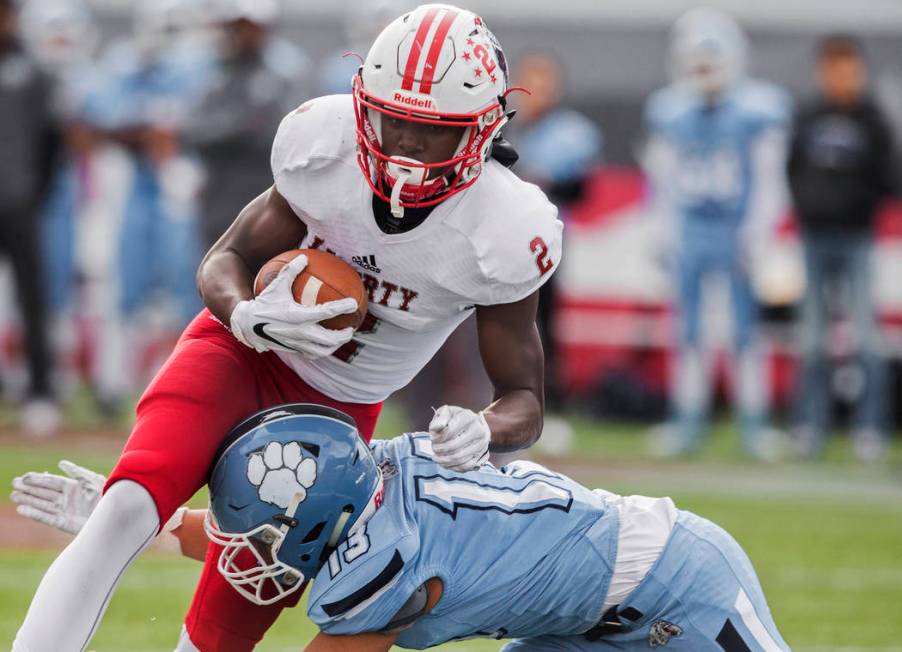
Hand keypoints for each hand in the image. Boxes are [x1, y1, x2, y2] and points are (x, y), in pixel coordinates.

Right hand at [10, 460, 105, 534]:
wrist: (117, 515)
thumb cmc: (108, 495)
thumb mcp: (93, 480)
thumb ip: (77, 472)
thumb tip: (59, 464)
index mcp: (74, 487)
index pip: (52, 481)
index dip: (38, 479)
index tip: (24, 476)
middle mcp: (67, 498)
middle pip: (44, 492)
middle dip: (29, 488)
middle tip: (13, 484)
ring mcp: (65, 510)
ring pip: (43, 504)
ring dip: (28, 500)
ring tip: (14, 495)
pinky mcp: (65, 523)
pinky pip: (47, 518)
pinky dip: (35, 514)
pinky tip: (22, 509)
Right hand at [230, 254, 357, 358]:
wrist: (247, 324)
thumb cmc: (263, 302)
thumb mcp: (277, 284)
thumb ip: (291, 270)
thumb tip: (305, 257)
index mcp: (298, 315)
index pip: (326, 312)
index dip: (342, 307)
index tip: (354, 303)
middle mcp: (299, 332)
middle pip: (329, 338)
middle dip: (343, 335)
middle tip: (352, 328)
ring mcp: (296, 343)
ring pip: (322, 350)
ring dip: (335, 346)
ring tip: (341, 338)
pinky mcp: (293, 349)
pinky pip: (311, 353)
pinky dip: (321, 350)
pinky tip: (325, 344)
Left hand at [428, 406, 490, 471]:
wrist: (472, 425)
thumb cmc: (455, 419)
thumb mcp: (446, 412)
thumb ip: (440, 418)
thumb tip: (437, 427)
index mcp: (469, 417)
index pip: (449, 431)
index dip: (438, 437)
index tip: (432, 438)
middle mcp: (479, 431)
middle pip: (454, 446)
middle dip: (440, 449)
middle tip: (434, 449)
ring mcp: (482, 444)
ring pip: (459, 458)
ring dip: (444, 460)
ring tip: (437, 458)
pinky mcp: (482, 456)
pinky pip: (466, 467)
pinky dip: (453, 467)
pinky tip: (446, 464)